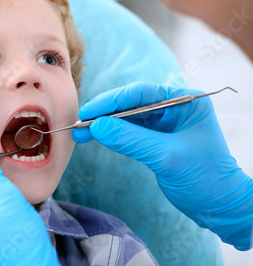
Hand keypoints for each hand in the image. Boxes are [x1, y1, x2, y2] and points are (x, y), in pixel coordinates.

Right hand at [72, 82, 252, 249]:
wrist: (221, 207)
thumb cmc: (206, 178)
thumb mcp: (166, 156)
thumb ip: (130, 140)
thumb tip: (97, 127)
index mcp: (184, 101)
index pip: (141, 94)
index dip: (111, 101)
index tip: (88, 112)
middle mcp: (173, 108)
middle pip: (130, 104)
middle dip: (104, 113)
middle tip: (79, 123)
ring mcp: (163, 124)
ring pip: (126, 118)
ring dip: (104, 125)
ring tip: (80, 132)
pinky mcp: (155, 140)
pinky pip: (128, 132)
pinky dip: (111, 136)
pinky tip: (95, 137)